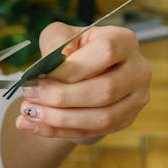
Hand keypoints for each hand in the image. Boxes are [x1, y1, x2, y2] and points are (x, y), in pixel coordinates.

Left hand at [16, 22, 151, 142]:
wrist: (85, 72)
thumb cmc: (74, 49)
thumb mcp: (61, 35)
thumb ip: (55, 43)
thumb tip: (47, 68)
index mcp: (124, 41)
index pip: (105, 52)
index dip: (73, 67)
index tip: (41, 74)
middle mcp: (138, 69)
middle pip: (105, 90)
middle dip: (62, 97)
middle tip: (29, 95)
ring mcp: (136, 98)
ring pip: (102, 117)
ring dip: (60, 118)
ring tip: (29, 112)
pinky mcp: (125, 120)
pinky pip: (92, 131)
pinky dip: (59, 130)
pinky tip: (32, 125)